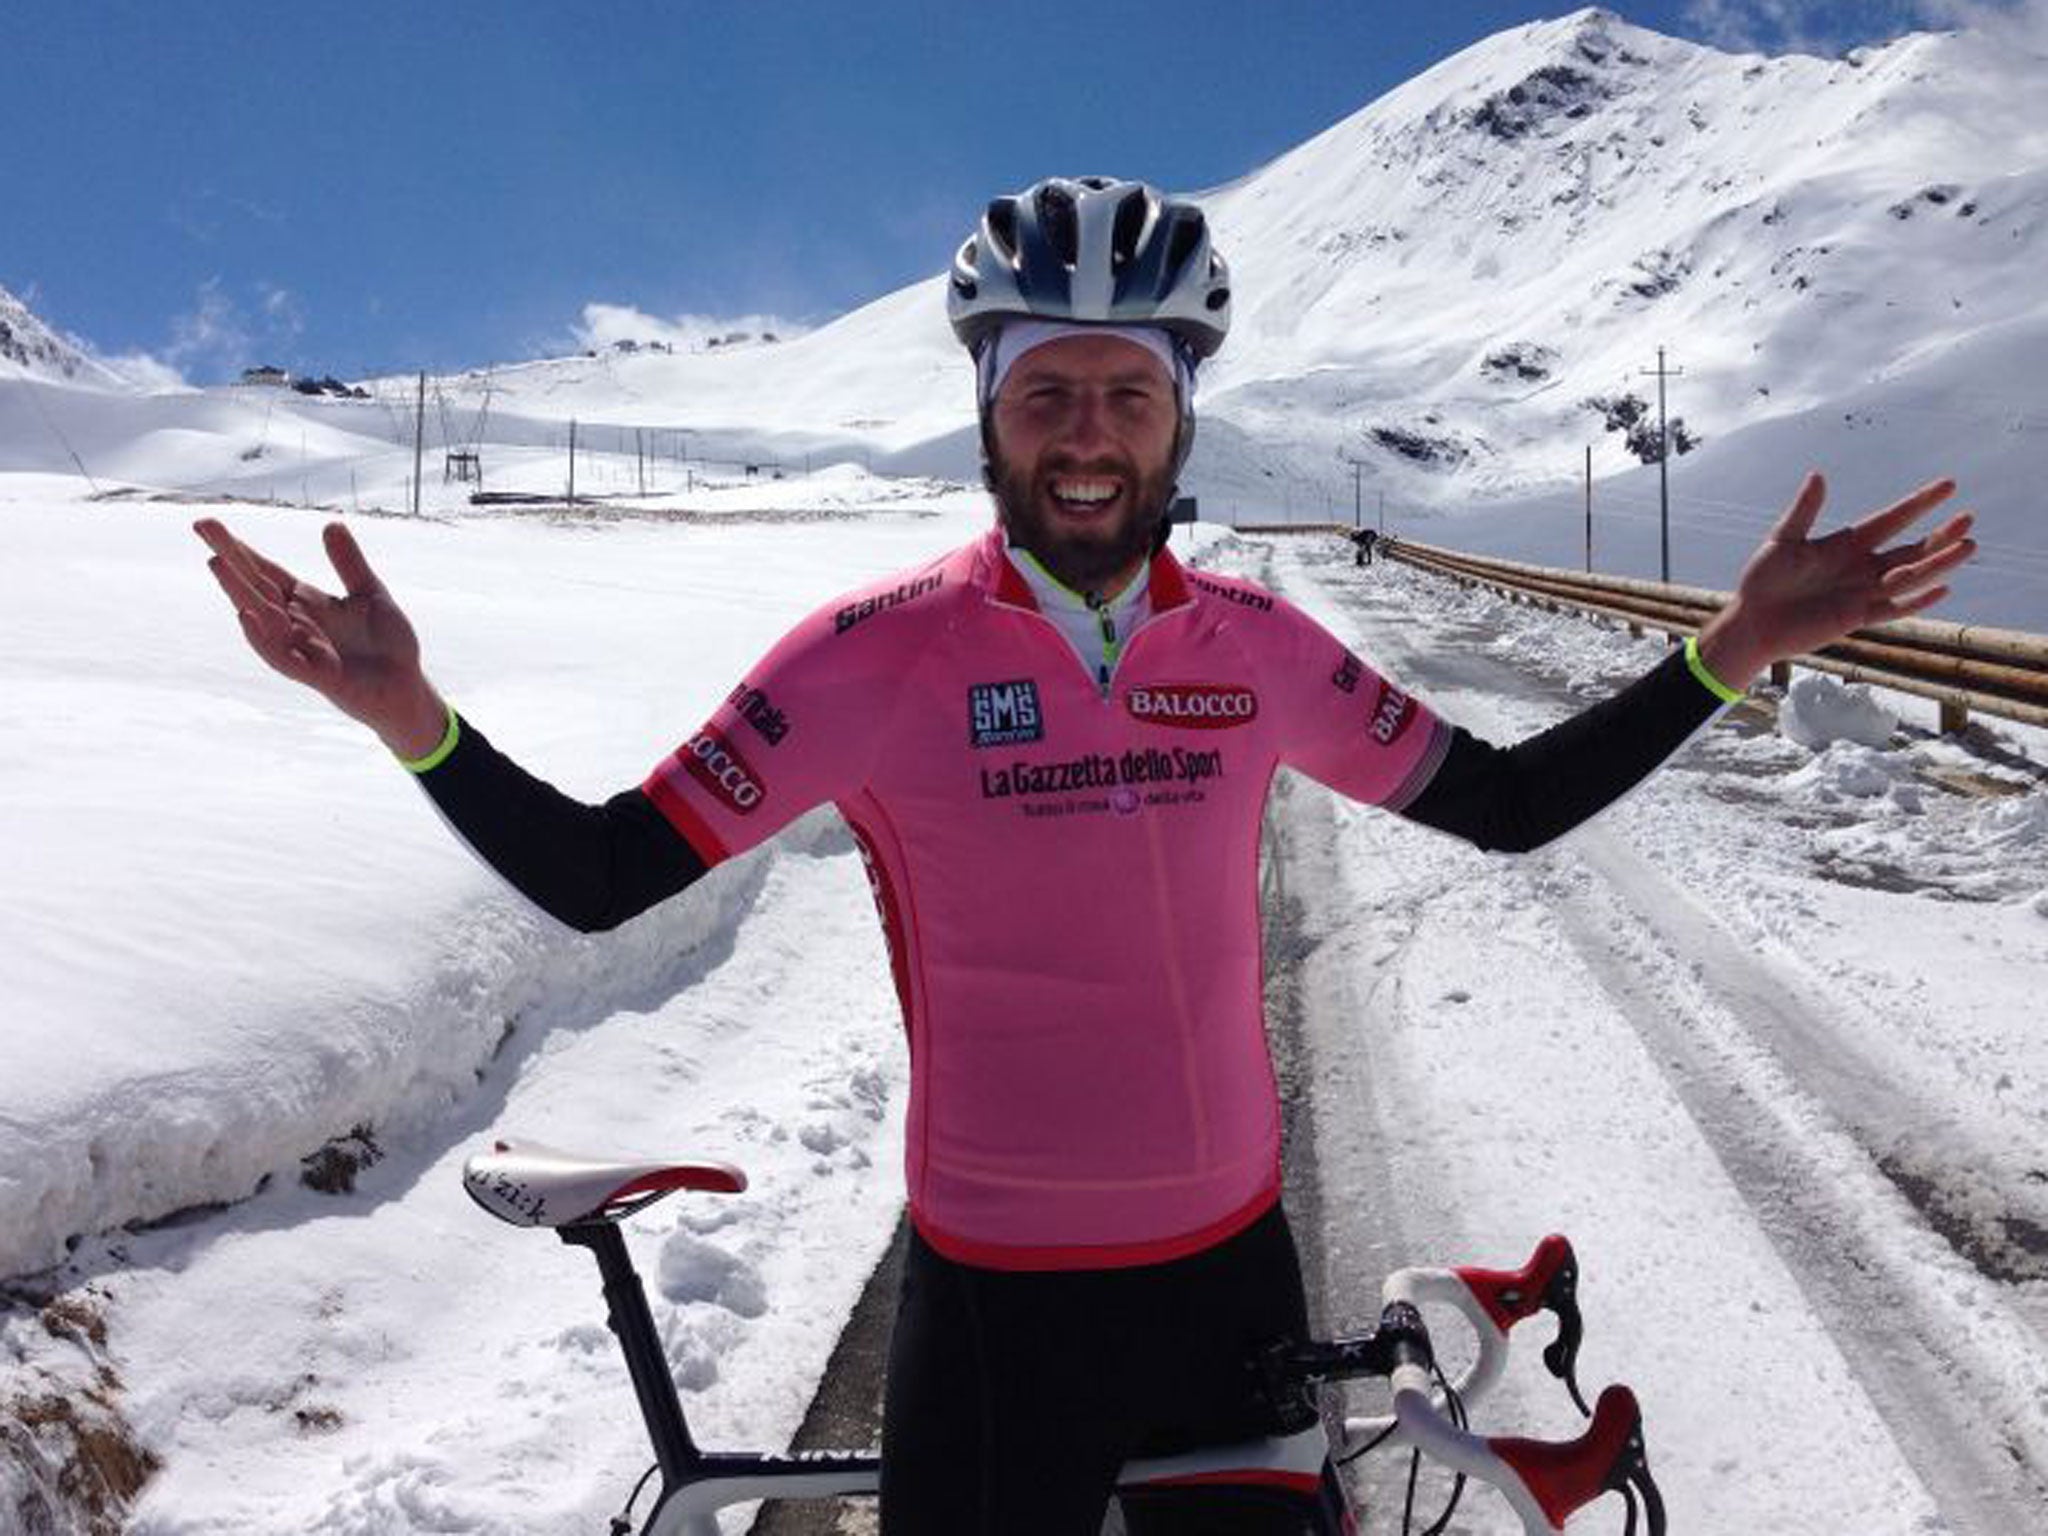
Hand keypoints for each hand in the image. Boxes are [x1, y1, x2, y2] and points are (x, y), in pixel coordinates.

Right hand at [194, 518, 448, 757]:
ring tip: (215, 563)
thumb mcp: (371, 594)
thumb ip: (349, 563)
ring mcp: (301, 649)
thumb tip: (331, 523)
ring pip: (261, 618)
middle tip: (201, 526)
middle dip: (229, 559)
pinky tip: (246, 616)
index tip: (208, 524)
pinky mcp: (316, 674)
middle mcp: (295, 623)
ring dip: (237, 592)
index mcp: (305, 603)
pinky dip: (263, 638)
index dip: (238, 549)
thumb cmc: (387, 644)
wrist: (407, 687)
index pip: (265, 571)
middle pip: (255, 588)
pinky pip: (281, 657)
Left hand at [1697, 474, 1976, 688]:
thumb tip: (1817, 475)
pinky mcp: (1856, 618)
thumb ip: (1804, 511)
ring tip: (1968, 546)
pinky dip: (1917, 600)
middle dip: (1939, 535)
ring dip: (1938, 563)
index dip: (1920, 503)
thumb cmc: (1762, 579)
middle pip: (1910, 549)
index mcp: (1847, 543)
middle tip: (1968, 518)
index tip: (1948, 485)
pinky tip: (1942, 588)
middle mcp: (1861, 566)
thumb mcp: (1783, 540)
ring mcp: (1862, 592)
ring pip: (1910, 577)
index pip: (1892, 519)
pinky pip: (1893, 609)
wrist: (1752, 621)